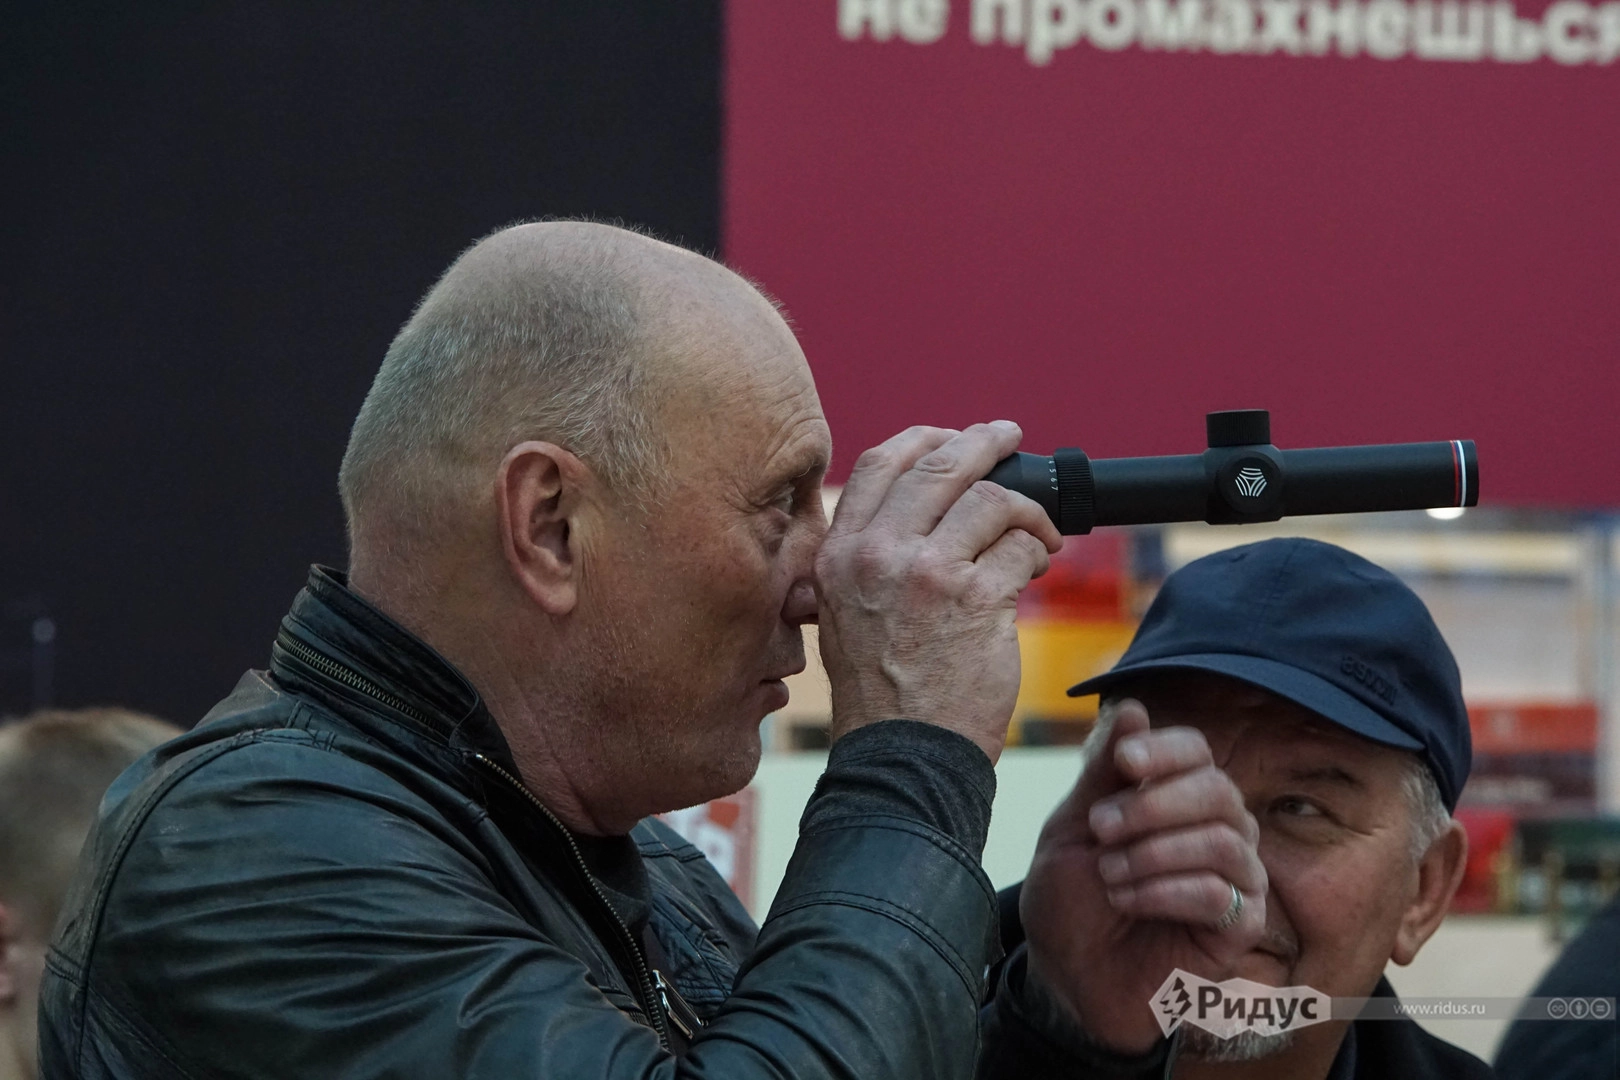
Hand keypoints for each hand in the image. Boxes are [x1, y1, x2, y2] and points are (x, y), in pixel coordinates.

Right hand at [814, 422, 1062, 762]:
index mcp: (840, 554)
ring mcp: (928, 574)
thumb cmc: (879, 693)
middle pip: (941, 465)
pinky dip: (1040, 549)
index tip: (951, 435)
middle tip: (1011, 438)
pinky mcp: (978, 599)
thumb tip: (915, 509)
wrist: (901, 756)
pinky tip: (1041, 565)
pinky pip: (1022, 547)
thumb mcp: (843, 614)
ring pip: (992, 502)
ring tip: (1040, 530)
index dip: (922, 438)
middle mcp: (878, 555)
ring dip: (1027, 510)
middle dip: (986, 444)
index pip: (879, 466)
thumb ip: (868, 558)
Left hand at [1019, 700, 1267, 1053]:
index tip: (1124, 763)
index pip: (1196, 751)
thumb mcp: (1073, 828)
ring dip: (1153, 853)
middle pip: (1217, 790)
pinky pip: (1223, 892)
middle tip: (1101, 830)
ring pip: (1224, 839)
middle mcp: (1215, 830)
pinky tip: (1128, 901)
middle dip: (1152, 805)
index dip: (1164, 750)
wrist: (1065, 977)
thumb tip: (1132, 708)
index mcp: (1174, 797)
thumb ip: (1102, 772)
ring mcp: (1235, 878)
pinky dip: (1165, 891)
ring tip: (1109, 875)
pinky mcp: (1240, 927)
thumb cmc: (1071, 900)